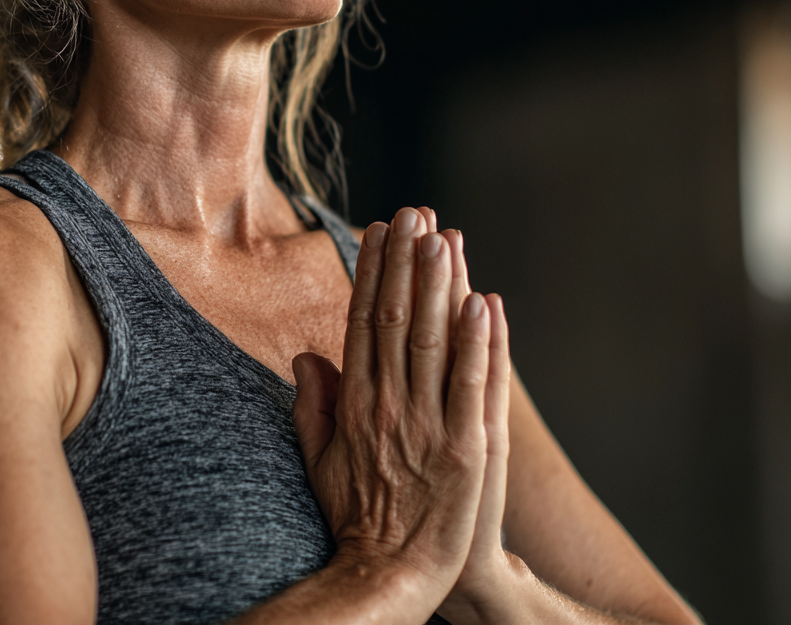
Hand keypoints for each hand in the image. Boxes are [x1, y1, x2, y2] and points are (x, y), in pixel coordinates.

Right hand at [292, 207, 504, 621]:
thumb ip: (312, 406)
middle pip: (394, 318)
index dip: (372, 272)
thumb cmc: (356, 517)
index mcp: (355, 403)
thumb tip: (306, 356)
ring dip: (438, 285)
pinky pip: (473, 385)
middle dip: (405, 262)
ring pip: (431, 340)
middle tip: (413, 213)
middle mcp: (388, 405)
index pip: (361, 321)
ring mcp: (428, 425)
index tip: (378, 231)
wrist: (392, 578)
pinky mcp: (468, 449)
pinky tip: (484, 301)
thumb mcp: (320, 460)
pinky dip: (479, 341)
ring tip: (443, 236)